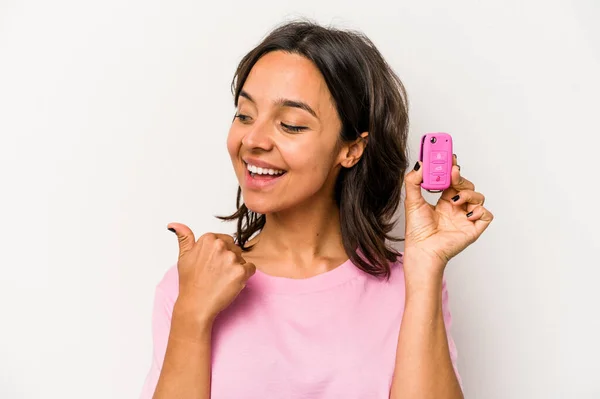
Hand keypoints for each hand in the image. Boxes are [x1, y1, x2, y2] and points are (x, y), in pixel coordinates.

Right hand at [167, 223, 255, 323]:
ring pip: (242, 259)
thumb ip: (184, 237)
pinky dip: (245, 276)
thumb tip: (174, 224)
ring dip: (236, 269)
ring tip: (222, 279)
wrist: (195, 305)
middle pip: (236, 249)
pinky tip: (231, 283)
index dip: (221, 254)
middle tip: (216, 273)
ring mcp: (231, 258)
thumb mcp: (183, 256)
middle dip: (229, 260)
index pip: (226, 240)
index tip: (211, 265)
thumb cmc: (190, 282)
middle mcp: (220, 245)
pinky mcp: (241, 271)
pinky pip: (251, 268)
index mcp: (208, 239)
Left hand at [403, 154, 493, 271]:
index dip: (452, 167)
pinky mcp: (473, 228)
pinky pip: (486, 215)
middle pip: (466, 185)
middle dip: (460, 177)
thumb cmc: (418, 231)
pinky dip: (479, 211)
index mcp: (444, 200)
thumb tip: (420, 164)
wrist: (422, 250)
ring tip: (454, 199)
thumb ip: (414, 181)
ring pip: (478, 197)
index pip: (452, 179)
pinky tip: (465, 214)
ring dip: (468, 194)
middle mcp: (456, 207)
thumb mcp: (412, 201)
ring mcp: (466, 217)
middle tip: (452, 171)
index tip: (449, 156)